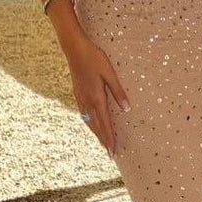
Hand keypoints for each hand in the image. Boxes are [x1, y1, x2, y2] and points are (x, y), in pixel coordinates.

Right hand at [65, 33, 129, 153]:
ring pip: (89, 121)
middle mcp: (87, 101)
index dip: (109, 138)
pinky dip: (89, 122)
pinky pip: (84, 113)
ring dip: (96, 133)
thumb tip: (127, 109)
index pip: (105, 123)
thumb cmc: (93, 58)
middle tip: (110, 153)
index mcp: (96, 98)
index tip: (113, 151)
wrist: (74, 48)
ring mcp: (80, 97)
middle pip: (96, 126)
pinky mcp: (77, 93)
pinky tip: (91, 123)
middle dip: (103, 140)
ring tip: (102, 142)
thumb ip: (118, 92)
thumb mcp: (110, 73)